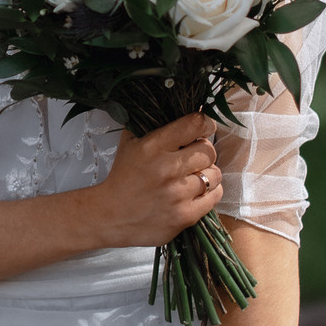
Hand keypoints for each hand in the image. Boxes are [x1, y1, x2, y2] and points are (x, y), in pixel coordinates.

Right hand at [78, 114, 220, 248]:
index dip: (205, 124)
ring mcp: (177, 194)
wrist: (110, 217)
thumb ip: (151, 125)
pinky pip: (215, 196)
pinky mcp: (185, 216)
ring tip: (193, 177)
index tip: (203, 128)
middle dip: (203, 152)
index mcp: (153, 146)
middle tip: (193, 157)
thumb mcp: (129, 143)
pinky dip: (209, 192)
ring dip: (207, 174)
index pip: (195, 124)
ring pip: (215, 174)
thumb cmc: (123, 177)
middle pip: (209, 150)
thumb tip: (178, 108)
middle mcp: (167, 169)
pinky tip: (196, 192)